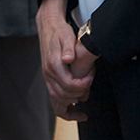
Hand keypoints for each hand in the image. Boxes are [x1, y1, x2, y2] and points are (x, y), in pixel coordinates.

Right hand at [36, 0, 93, 120]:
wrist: (48, 26)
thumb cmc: (60, 31)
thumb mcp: (66, 35)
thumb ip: (68, 47)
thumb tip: (68, 58)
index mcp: (53, 64)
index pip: (69, 84)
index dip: (83, 84)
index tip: (91, 77)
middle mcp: (48, 74)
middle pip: (64, 96)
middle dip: (80, 93)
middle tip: (90, 84)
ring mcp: (47, 78)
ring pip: (57, 102)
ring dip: (70, 109)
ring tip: (82, 112)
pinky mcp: (49, 80)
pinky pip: (54, 101)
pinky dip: (64, 110)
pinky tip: (75, 111)